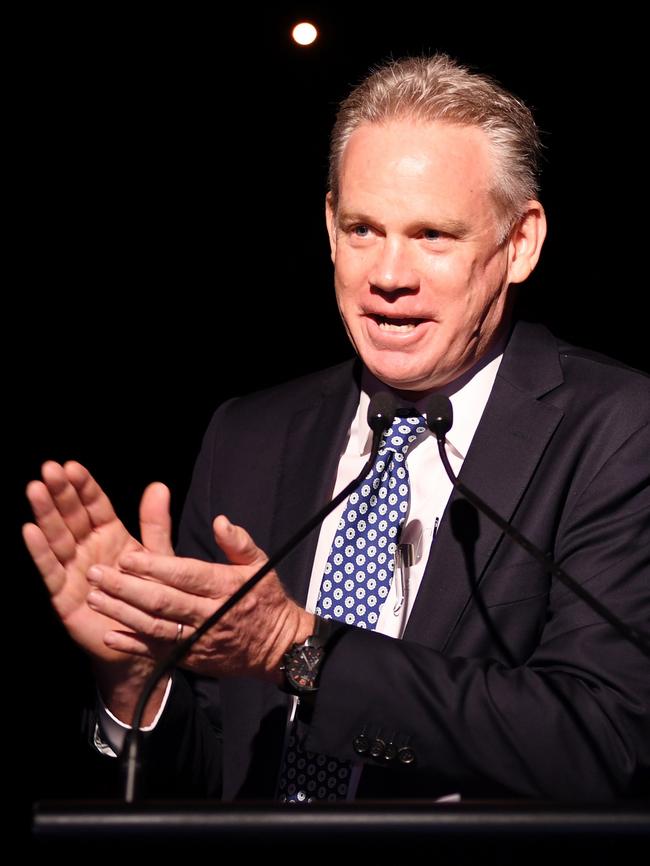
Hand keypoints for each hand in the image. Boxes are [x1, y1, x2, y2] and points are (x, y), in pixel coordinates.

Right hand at [23, 460, 172, 665]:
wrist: (145, 641)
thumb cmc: (151, 595)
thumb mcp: (158, 557)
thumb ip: (155, 523)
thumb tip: (158, 485)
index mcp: (111, 535)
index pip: (95, 506)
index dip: (84, 487)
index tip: (73, 466)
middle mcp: (88, 548)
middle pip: (72, 516)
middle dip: (61, 493)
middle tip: (49, 469)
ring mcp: (73, 569)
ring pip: (57, 537)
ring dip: (46, 514)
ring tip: (35, 489)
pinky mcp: (63, 594)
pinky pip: (50, 570)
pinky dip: (40, 551)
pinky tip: (30, 530)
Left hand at [82, 514, 314, 681]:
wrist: (277, 649)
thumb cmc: (265, 600)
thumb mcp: (261, 565)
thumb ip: (239, 543)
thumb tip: (220, 521)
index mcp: (225, 587)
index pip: (186, 575)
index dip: (155, 567)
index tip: (127, 557)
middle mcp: (209, 615)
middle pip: (163, 601)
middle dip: (126, 588)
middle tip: (95, 574)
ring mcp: (198, 640)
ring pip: (155, 627)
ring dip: (121, 614)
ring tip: (94, 598)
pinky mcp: (191, 658)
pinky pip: (158, 652)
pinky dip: (133, 645)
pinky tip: (110, 635)